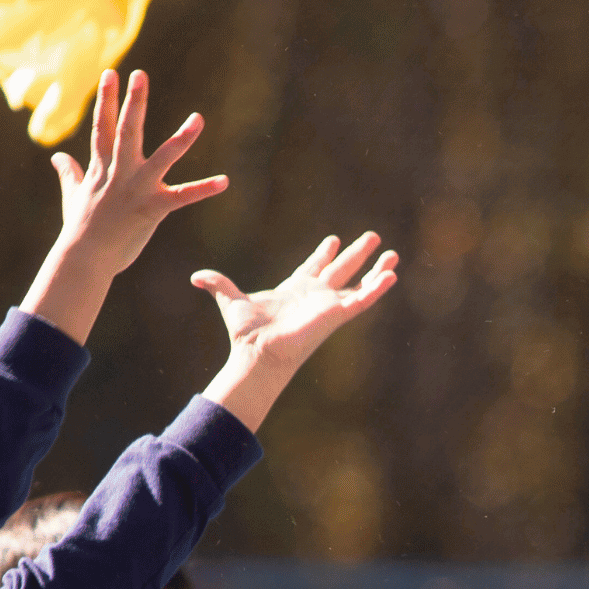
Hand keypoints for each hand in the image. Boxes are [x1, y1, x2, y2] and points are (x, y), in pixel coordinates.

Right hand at [22, 69, 227, 342]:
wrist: (84, 259)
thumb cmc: (79, 230)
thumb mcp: (73, 196)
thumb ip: (69, 173)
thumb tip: (56, 157)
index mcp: (102, 167)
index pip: (103, 126)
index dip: (107, 99)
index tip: (110, 73)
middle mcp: (119, 172)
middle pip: (127, 130)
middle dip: (133, 102)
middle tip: (140, 74)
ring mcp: (136, 189)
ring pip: (162, 158)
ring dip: (182, 138)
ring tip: (198, 118)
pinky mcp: (152, 209)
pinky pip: (183, 197)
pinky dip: (204, 190)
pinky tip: (224, 181)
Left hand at [196, 232, 398, 428]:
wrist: (259, 352)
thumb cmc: (246, 333)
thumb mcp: (230, 301)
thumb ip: (217, 285)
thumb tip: (196, 277)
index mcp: (294, 289)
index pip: (313, 267)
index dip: (323, 254)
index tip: (333, 240)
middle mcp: (314, 296)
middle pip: (341, 269)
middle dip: (356, 254)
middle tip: (372, 236)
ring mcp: (328, 305)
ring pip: (359, 283)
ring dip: (376, 269)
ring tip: (393, 254)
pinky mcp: (337, 314)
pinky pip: (363, 299)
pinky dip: (378, 287)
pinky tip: (393, 274)